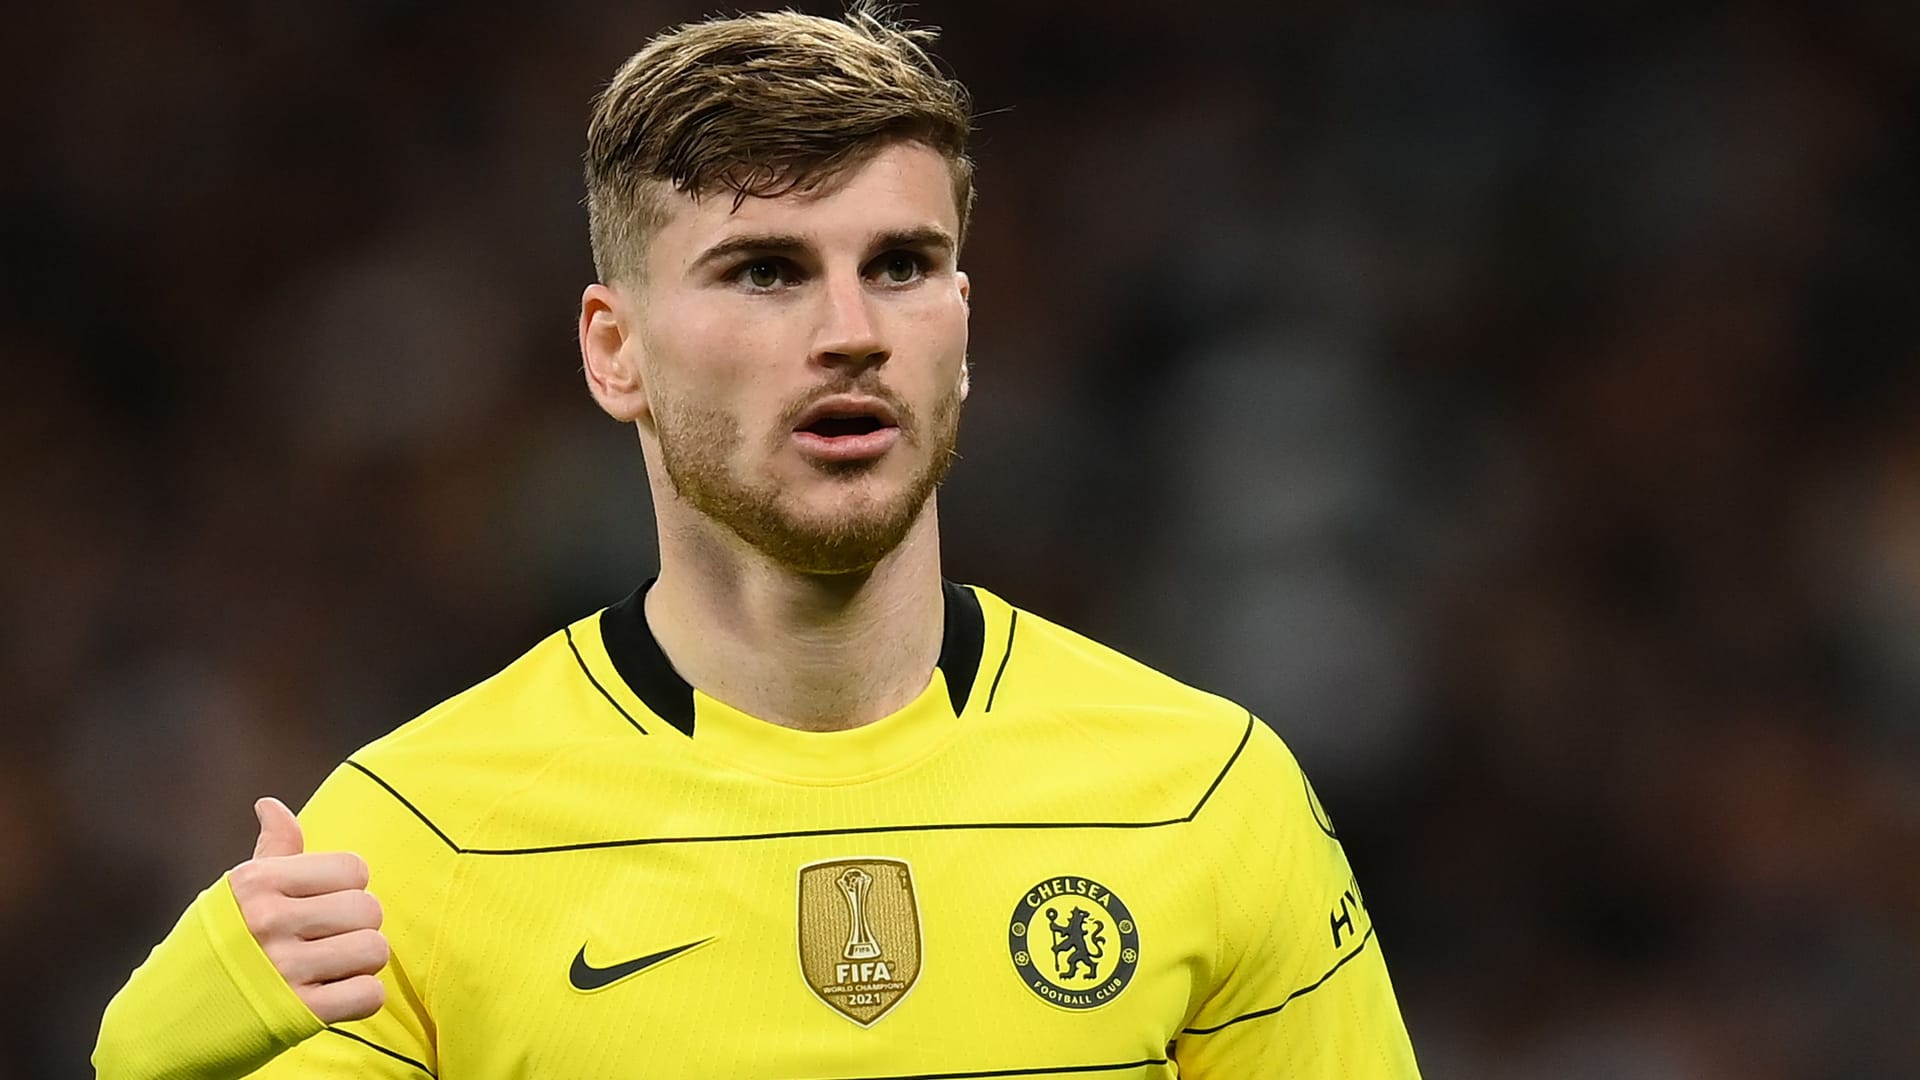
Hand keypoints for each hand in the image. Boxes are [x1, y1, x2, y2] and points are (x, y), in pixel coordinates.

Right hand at [228, 797, 389, 1022]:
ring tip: (329, 968)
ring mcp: (282, 969)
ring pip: (375, 950)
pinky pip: (369, 995)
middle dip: (357, 927)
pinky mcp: (296, 1014)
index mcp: (258, 882)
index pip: (353, 868)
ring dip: (361, 964)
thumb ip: (272, 850)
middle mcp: (268, 920)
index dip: (347, 888)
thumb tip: (271, 804)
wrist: (163, 1022)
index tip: (321, 905)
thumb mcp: (236, 893)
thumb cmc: (213, 948)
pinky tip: (330, 996)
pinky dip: (360, 999)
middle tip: (325, 941)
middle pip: (369, 909)